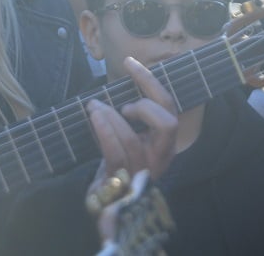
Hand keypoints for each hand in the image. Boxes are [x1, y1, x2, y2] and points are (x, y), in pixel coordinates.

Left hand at [87, 57, 177, 182]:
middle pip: (168, 123)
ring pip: (133, 139)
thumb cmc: (118, 161)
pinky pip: (115, 154)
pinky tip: (95, 118)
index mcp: (165, 142)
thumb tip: (118, 83)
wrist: (108, 202)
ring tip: (94, 107)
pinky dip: (104, 131)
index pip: (168, 108)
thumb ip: (131, 115)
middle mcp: (160, 157)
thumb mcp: (129, 135)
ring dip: (111, 117)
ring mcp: (142, 172)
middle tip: (123, 105)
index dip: (150, 82)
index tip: (130, 62)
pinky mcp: (122, 182)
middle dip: (144, 104)